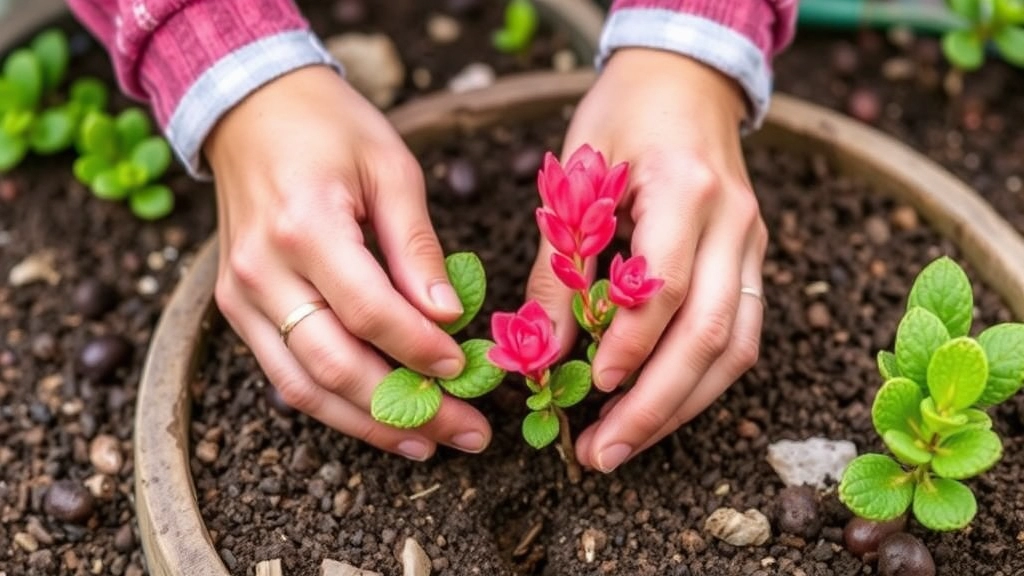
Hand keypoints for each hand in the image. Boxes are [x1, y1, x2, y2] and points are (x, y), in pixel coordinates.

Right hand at [204, 66, 490, 459]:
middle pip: (335, 365)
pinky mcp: (235, 306)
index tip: (467, 368)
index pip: (371, 314)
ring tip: (426, 444)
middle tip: (466, 432)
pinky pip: (282, 373)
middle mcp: (263, 271)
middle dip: (406, 410)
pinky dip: (331, 404)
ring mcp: (240, 295)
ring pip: (303, 387)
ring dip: (367, 425)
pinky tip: (378, 418)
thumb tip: (449, 318)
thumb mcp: (392, 168)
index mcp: (306, 227)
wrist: (249, 108)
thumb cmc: (330, 128)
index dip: (422, 350)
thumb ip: (418, 247)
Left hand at [526, 49, 767, 471]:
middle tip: (601, 453)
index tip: (589, 387)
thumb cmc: (621, 116)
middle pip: (711, 334)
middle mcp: (734, 222)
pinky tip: (660, 408)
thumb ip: (558, 267)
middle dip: (655, 406)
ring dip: (681, 408)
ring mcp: (754, 244)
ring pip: (737, 348)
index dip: (628, 346)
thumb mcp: (576, 178)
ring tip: (625, 446)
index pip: (666, 288)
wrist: (687, 78)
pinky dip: (701, 382)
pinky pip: (741, 335)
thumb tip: (536, 352)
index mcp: (686, 189)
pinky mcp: (755, 261)